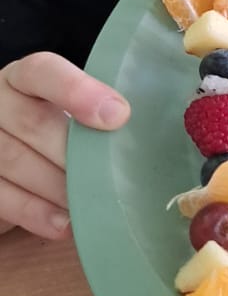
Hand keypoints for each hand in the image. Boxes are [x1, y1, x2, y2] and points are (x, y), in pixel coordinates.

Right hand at [0, 53, 130, 239]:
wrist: (6, 156)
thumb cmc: (50, 133)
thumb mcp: (67, 113)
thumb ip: (94, 114)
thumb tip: (145, 135)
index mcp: (22, 78)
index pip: (43, 71)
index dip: (77, 90)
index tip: (118, 115)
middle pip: (32, 122)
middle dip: (73, 154)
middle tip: (109, 176)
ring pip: (14, 161)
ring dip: (58, 188)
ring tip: (93, 204)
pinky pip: (1, 196)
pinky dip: (35, 213)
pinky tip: (64, 223)